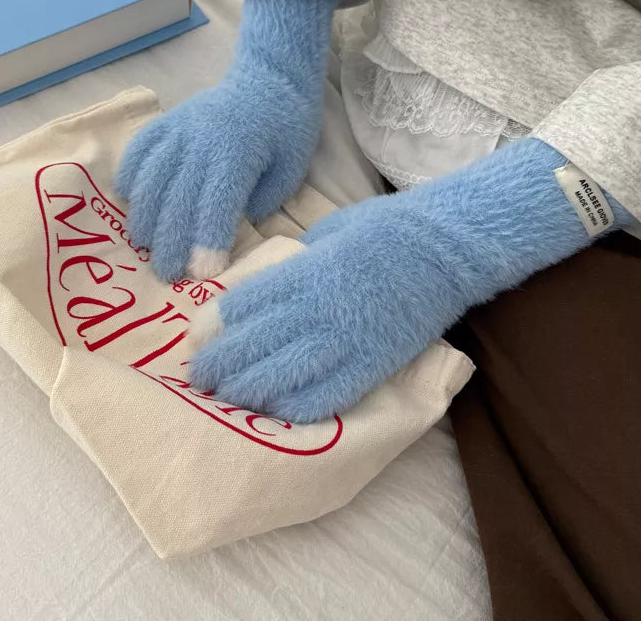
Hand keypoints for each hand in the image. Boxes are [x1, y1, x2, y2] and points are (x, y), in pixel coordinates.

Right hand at [114, 0, 337, 280]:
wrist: (270, 78)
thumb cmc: (288, 129)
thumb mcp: (292, 168)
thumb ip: (264, 199)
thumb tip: (233, 226)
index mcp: (237, 152)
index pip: (216, 203)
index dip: (207, 240)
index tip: (202, 273)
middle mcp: (202, 140)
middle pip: (177, 196)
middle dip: (170, 240)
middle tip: (166, 275)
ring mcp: (180, 128)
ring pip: (150, 175)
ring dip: (144, 214)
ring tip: (142, 245)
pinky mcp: (167, 122)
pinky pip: (139, 149)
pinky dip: (129, 176)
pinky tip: (126, 201)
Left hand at [188, 138, 633, 421]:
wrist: (444, 250)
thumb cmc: (381, 231)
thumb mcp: (325, 234)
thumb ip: (291, 267)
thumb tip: (261, 290)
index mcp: (303, 271)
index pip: (239, 306)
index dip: (210, 327)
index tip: (196, 339)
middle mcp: (317, 309)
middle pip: (250, 347)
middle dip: (215, 366)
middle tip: (199, 376)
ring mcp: (345, 342)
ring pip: (278, 378)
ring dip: (244, 391)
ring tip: (226, 395)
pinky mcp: (370, 366)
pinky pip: (323, 398)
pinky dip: (291, 408)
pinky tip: (273, 408)